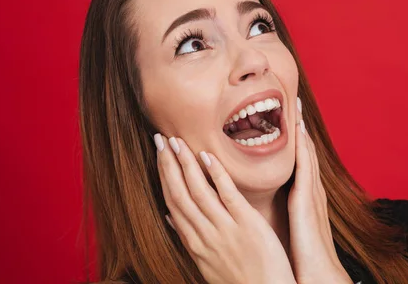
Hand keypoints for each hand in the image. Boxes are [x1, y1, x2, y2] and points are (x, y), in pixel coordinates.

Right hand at [155, 134, 295, 283]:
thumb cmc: (241, 280)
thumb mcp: (207, 262)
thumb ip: (189, 237)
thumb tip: (169, 217)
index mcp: (195, 243)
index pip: (173, 203)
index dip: (163, 176)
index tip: (158, 154)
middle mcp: (204, 235)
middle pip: (179, 194)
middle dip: (167, 164)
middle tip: (160, 138)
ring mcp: (225, 229)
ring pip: (198, 192)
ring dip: (185, 164)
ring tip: (177, 141)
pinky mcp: (248, 225)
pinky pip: (228, 196)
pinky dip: (216, 175)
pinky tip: (207, 156)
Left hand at [287, 98, 352, 283]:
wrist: (319, 276)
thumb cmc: (302, 258)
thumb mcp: (291, 229)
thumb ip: (283, 214)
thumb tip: (268, 208)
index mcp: (304, 198)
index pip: (298, 162)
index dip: (293, 140)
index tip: (285, 119)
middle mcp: (310, 191)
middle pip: (304, 151)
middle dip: (299, 126)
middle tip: (293, 101)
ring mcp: (311, 193)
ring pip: (305, 153)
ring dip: (300, 128)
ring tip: (295, 105)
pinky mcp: (308, 199)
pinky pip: (305, 165)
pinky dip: (302, 145)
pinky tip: (298, 129)